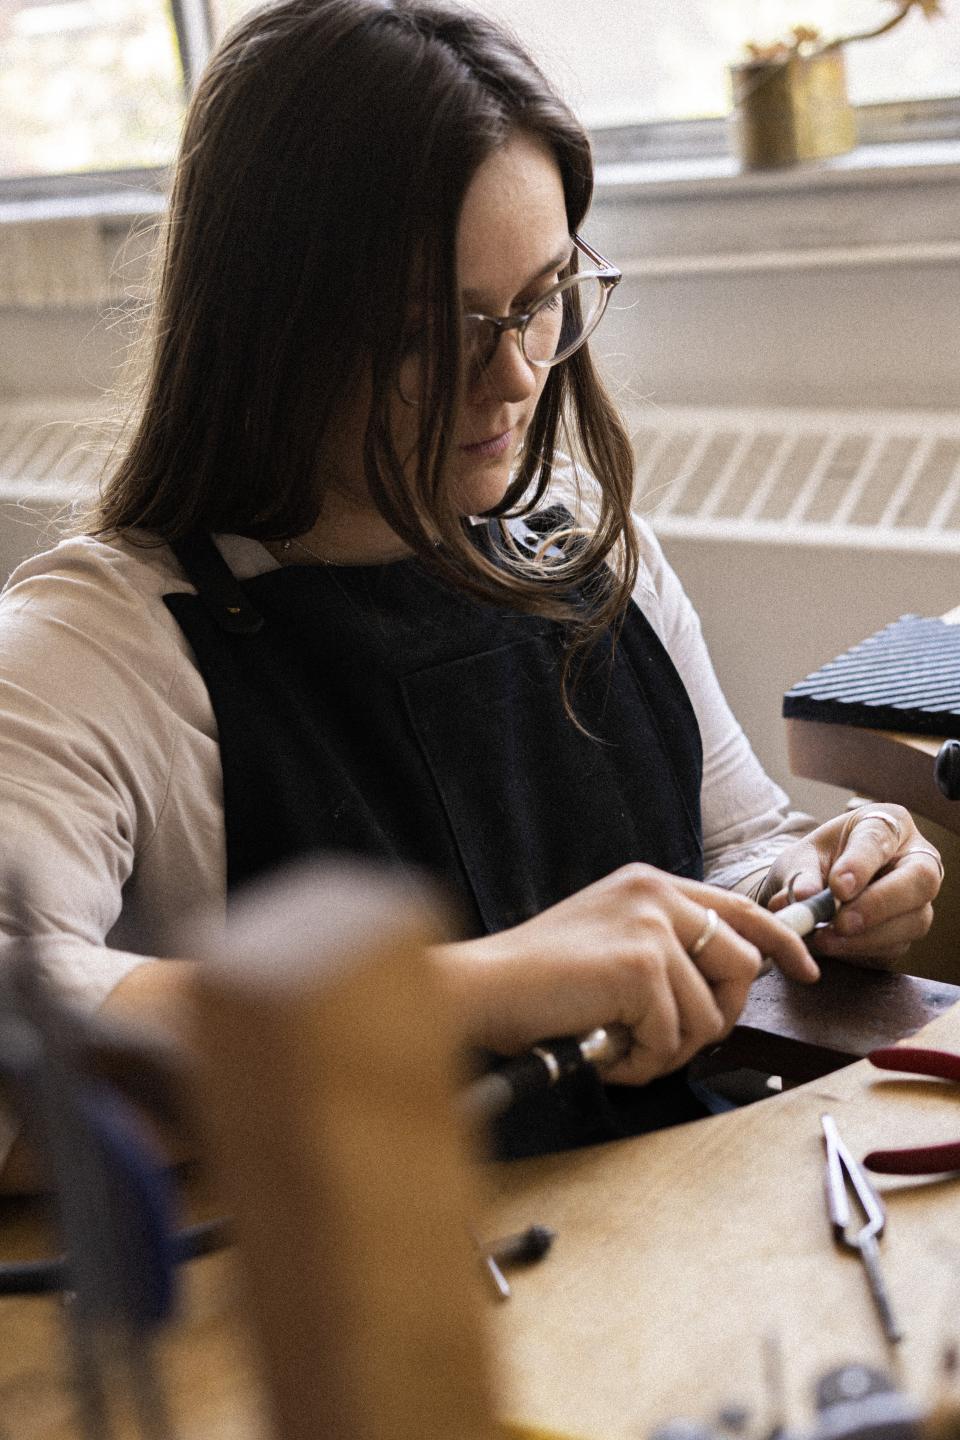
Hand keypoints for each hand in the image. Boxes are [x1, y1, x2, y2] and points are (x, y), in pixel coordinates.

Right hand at [436, 863, 818, 1087]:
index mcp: (649, 884)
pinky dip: (641, 1062)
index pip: (740, 908)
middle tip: (667, 1042)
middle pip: (743, 965)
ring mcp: (651, 927)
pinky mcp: (642, 967)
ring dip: (669, 1049)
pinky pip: (674, 1039)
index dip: (782, 941)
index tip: (806, 971)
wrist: (482, 988)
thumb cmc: (535, 980)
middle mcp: (656, 894)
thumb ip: (662, 948)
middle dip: (718, 1017)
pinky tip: (604, 1051)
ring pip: (711, 1013)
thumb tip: (719, 991)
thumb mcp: (608, 941)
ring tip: (619, 1046)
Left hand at [757, 804, 941, 965]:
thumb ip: (800, 874)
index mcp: (886, 825)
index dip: (861, 864)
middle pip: (920, 879)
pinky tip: (835, 946)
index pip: (881, 839)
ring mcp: (917, 898)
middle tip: (841, 922)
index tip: (838, 887)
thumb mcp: (800, 859)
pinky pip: (896, 946)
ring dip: (868, 936)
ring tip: (826, 939)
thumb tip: (803, 896)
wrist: (817, 889)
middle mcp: (914, 858)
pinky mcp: (908, 931)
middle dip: (879, 904)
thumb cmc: (817, 862)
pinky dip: (863, 950)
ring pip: (914, 919)